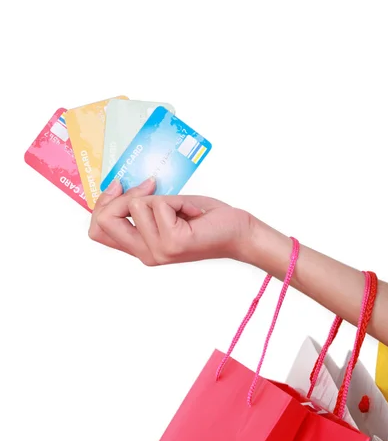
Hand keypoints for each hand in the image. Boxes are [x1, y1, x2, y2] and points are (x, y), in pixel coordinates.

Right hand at [89, 178, 252, 265]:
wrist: (237, 233)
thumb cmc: (206, 222)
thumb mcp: (165, 212)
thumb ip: (141, 208)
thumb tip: (119, 187)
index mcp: (141, 248)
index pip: (98, 231)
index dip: (101, 205)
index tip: (118, 186)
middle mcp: (146, 254)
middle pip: (104, 222)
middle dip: (118, 197)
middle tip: (148, 188)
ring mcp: (159, 251)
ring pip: (136, 206)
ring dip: (159, 197)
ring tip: (180, 208)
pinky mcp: (173, 242)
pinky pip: (159, 205)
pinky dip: (174, 200)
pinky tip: (190, 212)